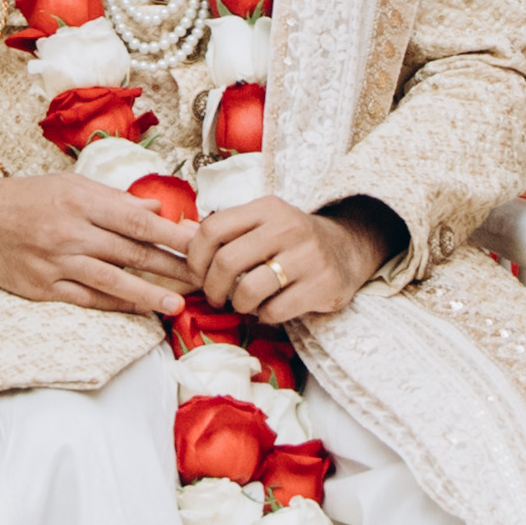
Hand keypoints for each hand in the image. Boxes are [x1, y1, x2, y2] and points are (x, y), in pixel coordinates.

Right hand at [0, 169, 196, 316]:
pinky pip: (86, 299)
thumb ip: (115, 198)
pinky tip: (139, 310)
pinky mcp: (42, 287)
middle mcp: (70, 231)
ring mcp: (56, 262)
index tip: (202, 243)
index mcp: (82, 200)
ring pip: (111, 280)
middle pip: (131, 252)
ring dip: (148, 294)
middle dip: (171, 266)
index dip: (172, 234)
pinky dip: (115, 305)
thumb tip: (157, 206)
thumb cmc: (29, 196)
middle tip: (204, 277)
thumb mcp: (71, 184)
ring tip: (178, 304)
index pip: (137, 220)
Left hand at [195, 194, 395, 326]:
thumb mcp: (261, 224)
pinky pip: (275, 310)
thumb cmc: (291, 241)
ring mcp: (308, 256)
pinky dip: (264, 316)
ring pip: (250, 290)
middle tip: (216, 297)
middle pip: (227, 262)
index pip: (213, 229)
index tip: (198, 274)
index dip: (195, 258)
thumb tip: (178, 233)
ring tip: (244, 304)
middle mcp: (287, 227)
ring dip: (239, 305)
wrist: (347, 249)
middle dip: (213, 288)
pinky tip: (269, 309)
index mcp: (266, 208)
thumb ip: (223, 231)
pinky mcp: (323, 285)